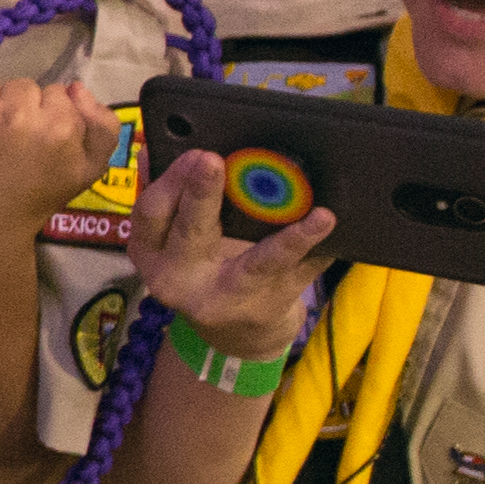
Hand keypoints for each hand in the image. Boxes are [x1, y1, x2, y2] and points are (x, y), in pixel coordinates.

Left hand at [0, 77, 116, 266]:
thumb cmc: (38, 198)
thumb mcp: (90, 169)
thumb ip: (103, 125)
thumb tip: (76, 87)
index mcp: (58, 124)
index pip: (56, 92)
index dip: (49, 114)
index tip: (40, 139)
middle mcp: (16, 114)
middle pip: (22, 86)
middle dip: (21, 107)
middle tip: (13, 141)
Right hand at [128, 147, 336, 359]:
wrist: (234, 332)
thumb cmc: (203, 267)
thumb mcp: (174, 238)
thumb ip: (168, 195)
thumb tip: (155, 150)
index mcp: (153, 253)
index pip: (152, 213)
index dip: (171, 181)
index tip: (196, 153)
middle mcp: (182, 280)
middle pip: (192, 233)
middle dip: (202, 196)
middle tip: (213, 161)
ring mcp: (227, 298)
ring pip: (258, 265)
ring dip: (290, 239)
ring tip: (319, 216)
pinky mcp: (268, 306)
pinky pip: (298, 273)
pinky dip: (318, 249)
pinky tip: (332, 230)